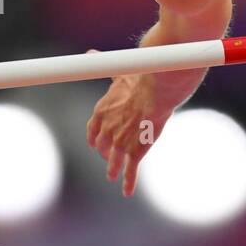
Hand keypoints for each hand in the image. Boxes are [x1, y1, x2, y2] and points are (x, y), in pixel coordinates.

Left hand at [85, 61, 177, 197]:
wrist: (156, 89)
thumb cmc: (139, 78)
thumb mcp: (117, 73)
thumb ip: (101, 66)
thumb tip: (90, 53)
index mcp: (101, 113)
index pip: (93, 130)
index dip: (96, 137)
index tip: (97, 142)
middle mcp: (107, 130)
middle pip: (103, 147)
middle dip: (105, 153)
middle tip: (109, 158)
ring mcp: (120, 142)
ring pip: (113, 161)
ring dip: (112, 169)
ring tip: (112, 176)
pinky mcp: (135, 151)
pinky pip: (130, 170)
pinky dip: (128, 182)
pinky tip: (126, 191)